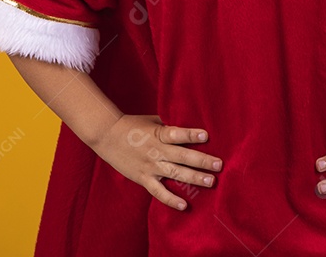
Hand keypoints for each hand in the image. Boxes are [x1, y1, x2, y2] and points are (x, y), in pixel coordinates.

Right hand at [89, 114, 222, 210]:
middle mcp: (156, 151)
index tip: (206, 135)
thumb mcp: (153, 120)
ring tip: (211, 182)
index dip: (190, 135)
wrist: (106, 135)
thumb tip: (190, 121)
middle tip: (218, 165)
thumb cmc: (132, 124)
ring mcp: (150, 166)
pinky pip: (158, 191)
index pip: (176, 134)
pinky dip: (170, 199)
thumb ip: (169, 124)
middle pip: (182, 156)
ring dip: (194, 178)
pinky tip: (184, 205)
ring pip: (175, 173)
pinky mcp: (143, 178)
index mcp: (159, 134)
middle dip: (202, 161)